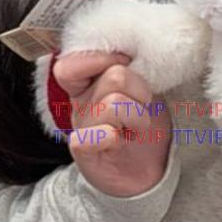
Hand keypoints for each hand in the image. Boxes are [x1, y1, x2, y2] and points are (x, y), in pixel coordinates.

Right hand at [52, 51, 172, 197]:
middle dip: (141, 91)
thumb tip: (138, 48)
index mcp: (89, 82)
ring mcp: (80, 126)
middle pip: (115, 76)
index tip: (129, 62)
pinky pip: (103, 133)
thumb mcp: (142, 89)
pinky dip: (120, 137)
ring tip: (137, 128)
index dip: (105, 56)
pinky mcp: (83, 150)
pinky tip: (123, 143)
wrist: (147, 172)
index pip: (74, 60)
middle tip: (142, 107)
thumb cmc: (143, 126)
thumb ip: (133, 69)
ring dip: (138, 117)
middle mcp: (80, 101)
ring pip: (115, 103)